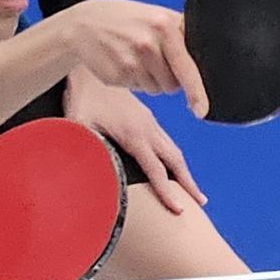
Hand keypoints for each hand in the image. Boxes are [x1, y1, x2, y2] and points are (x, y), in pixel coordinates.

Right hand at [59, 0, 209, 118]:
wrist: (83, 24)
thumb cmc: (125, 20)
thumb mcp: (155, 15)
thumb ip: (180, 32)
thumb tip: (203, 63)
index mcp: (164, 25)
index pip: (188, 66)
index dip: (197, 90)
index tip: (202, 110)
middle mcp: (149, 43)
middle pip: (174, 84)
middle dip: (170, 78)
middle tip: (154, 58)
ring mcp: (132, 61)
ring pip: (158, 89)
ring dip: (152, 80)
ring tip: (136, 57)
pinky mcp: (118, 76)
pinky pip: (140, 89)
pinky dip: (135, 81)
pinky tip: (124, 62)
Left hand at [62, 68, 206, 214]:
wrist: (89, 70)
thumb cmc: (82, 97)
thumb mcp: (79, 125)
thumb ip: (86, 147)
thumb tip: (86, 172)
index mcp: (134, 134)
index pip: (156, 169)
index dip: (167, 191)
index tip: (178, 209)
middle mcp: (147, 128)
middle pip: (175, 160)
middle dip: (189, 182)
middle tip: (200, 202)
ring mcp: (149, 121)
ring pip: (174, 149)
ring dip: (184, 170)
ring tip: (193, 189)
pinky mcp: (147, 117)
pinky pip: (167, 140)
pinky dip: (174, 157)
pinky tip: (174, 166)